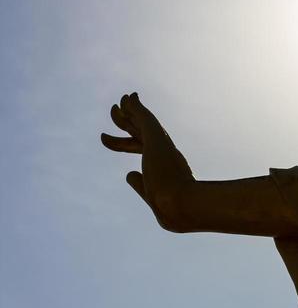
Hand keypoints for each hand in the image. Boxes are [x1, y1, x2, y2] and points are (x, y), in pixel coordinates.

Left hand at [101, 93, 194, 230]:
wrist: (181, 207)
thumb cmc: (171, 209)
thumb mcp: (151, 195)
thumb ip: (140, 184)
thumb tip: (129, 174)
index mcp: (164, 166)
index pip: (140, 149)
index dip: (123, 143)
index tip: (105, 139)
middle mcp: (165, 153)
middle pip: (140, 132)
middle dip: (126, 121)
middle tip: (114, 110)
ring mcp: (162, 145)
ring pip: (142, 122)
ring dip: (129, 109)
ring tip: (119, 100)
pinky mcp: (157, 139)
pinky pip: (144, 118)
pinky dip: (136, 107)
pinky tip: (127, 98)